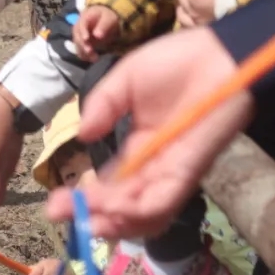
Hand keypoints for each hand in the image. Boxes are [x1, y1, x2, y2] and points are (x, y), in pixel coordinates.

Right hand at [43, 27, 254, 239]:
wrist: (220, 54)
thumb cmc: (177, 61)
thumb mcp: (125, 79)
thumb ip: (102, 105)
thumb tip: (82, 135)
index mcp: (139, 147)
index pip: (109, 182)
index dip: (84, 196)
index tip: (54, 201)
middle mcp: (155, 166)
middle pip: (122, 204)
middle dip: (91, 214)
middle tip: (58, 213)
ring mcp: (173, 170)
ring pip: (144, 212)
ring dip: (115, 220)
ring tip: (88, 220)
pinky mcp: (190, 168)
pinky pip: (165, 199)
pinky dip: (141, 209)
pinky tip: (115, 210)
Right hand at [73, 6, 119, 60]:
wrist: (106, 17)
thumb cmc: (107, 16)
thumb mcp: (108, 18)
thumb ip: (103, 26)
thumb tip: (97, 36)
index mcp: (84, 17)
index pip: (81, 25)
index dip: (82, 32)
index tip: (86, 39)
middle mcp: (79, 26)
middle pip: (77, 36)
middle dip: (82, 45)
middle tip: (90, 51)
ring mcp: (79, 35)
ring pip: (77, 44)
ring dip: (83, 52)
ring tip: (94, 58)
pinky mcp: (82, 42)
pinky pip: (80, 49)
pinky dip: (85, 55)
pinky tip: (92, 59)